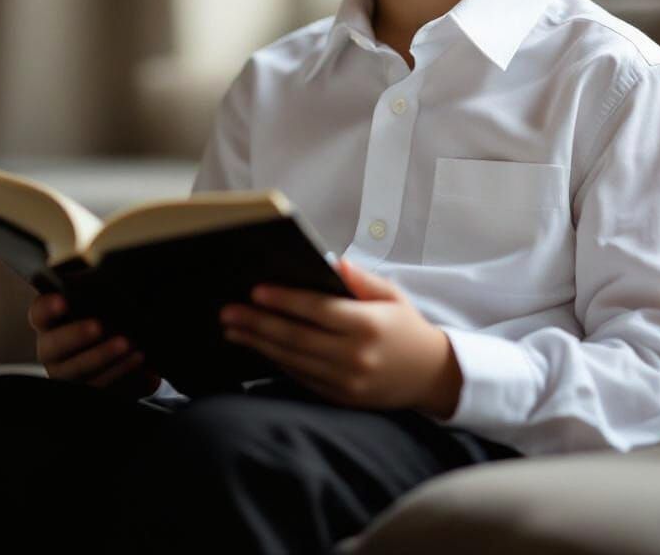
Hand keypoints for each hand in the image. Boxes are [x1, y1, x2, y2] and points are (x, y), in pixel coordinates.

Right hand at [28, 292, 161, 400]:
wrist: (136, 344)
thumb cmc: (115, 311)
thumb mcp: (108, 297)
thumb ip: (102, 286)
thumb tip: (110, 271)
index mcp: (52, 321)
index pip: (40, 313)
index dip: (47, 307)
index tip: (63, 300)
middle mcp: (53, 351)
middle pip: (52, 347)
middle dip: (75, 336)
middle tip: (99, 326)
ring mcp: (68, 376)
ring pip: (77, 373)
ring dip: (103, 358)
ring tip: (131, 346)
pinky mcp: (90, 394)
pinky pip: (101, 391)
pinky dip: (124, 378)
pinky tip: (144, 366)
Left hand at [218, 258, 459, 412]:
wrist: (430, 375)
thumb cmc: (407, 327)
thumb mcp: (392, 296)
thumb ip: (361, 279)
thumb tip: (333, 262)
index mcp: (368, 325)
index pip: (318, 310)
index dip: (285, 300)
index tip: (256, 291)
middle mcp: (355, 356)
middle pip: (297, 337)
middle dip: (259, 322)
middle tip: (228, 312)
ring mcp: (346, 381)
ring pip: (293, 360)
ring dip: (259, 344)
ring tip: (233, 329)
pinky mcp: (340, 397)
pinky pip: (301, 377)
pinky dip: (276, 362)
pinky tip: (258, 347)